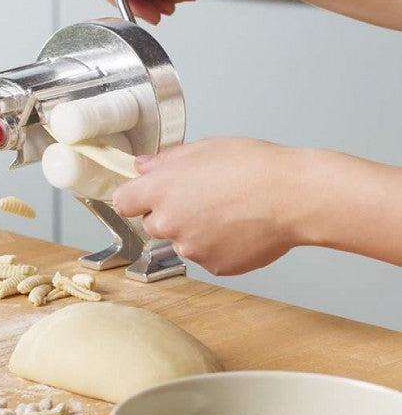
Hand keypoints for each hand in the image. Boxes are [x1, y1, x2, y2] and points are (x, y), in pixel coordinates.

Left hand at [111, 138, 308, 274]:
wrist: (292, 196)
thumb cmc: (253, 167)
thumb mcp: (203, 149)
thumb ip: (166, 160)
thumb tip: (142, 166)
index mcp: (161, 189)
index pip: (123, 202)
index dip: (135, 199)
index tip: (145, 197)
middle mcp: (169, 222)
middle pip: (152, 224)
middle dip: (169, 214)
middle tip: (200, 199)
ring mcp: (191, 247)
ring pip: (181, 241)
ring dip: (194, 231)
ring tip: (227, 212)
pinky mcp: (214, 265)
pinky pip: (206, 256)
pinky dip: (217, 246)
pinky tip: (238, 228)